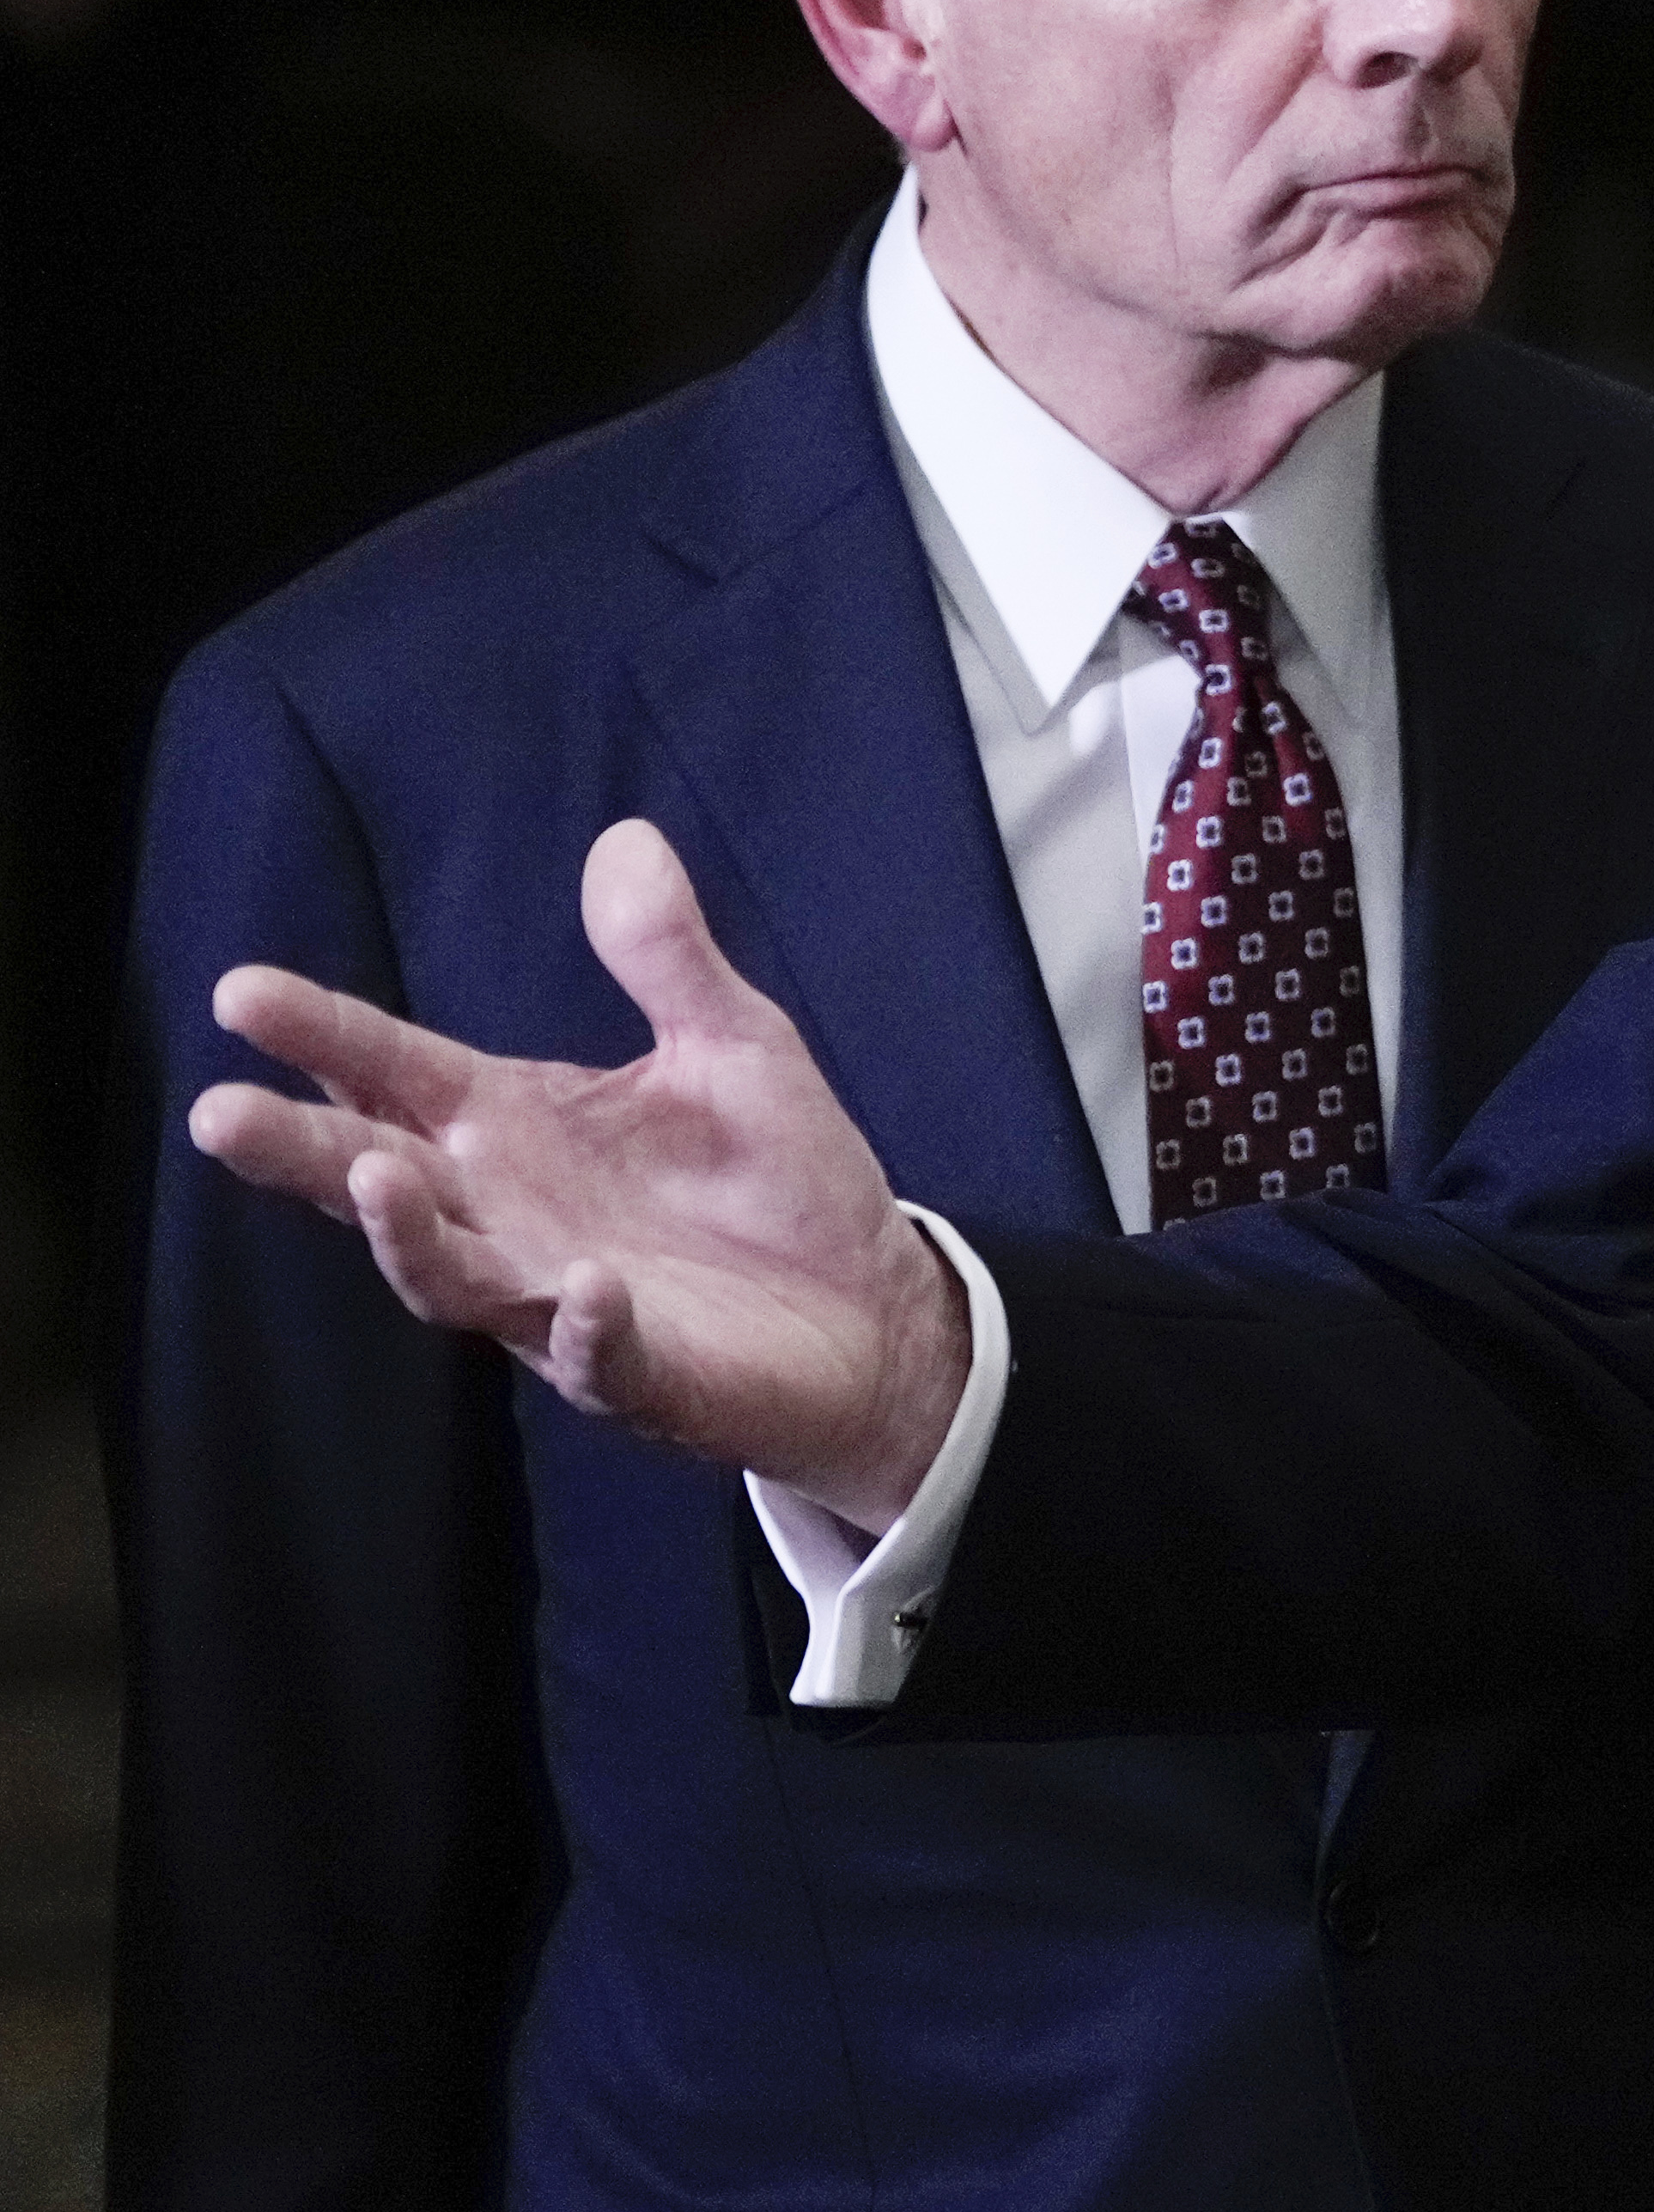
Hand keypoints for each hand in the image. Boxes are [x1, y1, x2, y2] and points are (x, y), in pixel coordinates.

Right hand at [192, 819, 964, 1518]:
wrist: (875, 1310)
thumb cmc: (780, 1180)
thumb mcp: (733, 1045)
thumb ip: (667, 957)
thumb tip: (627, 840)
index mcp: (514, 1125)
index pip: (392, 1071)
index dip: (321, 1033)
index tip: (241, 994)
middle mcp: (509, 1213)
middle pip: (377, 1179)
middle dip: (301, 1150)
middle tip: (220, 1114)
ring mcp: (559, 1299)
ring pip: (452, 1276)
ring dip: (410, 1236)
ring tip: (379, 1177)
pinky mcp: (639, 1371)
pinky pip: (597, 1354)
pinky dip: (585, 1326)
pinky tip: (589, 1288)